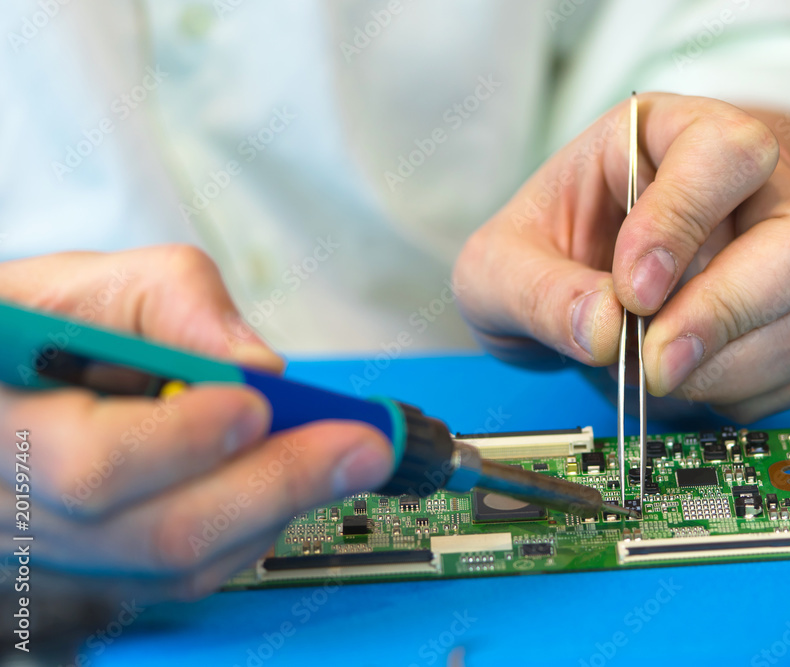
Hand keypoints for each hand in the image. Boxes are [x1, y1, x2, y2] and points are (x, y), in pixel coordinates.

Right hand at [0, 245, 392, 600]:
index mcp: (3, 420)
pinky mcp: (103, 567)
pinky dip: (254, 527)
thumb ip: (176, 303)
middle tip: (360, 446)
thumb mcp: (100, 281)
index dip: (184, 440)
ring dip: (278, 508)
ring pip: (180, 564)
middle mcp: (22, 505)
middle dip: (275, 483)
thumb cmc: (52, 322)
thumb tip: (258, 365)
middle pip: (156, 532)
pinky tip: (293, 482)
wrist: (20, 371)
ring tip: (343, 458)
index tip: (260, 404)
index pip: (89, 463)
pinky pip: (187, 573)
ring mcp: (62, 550)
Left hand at [455, 93, 789, 421]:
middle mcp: (749, 193)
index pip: (726, 152)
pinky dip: (734, 396)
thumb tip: (604, 331)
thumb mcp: (498, 264)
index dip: (684, 222)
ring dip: (726, 368)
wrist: (567, 298)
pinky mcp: (786, 327)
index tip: (632, 289)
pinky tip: (679, 385)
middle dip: (724, 312)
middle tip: (653, 362)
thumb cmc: (541, 254)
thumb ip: (536, 289)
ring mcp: (781, 263)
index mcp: (670, 137)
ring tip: (646, 375)